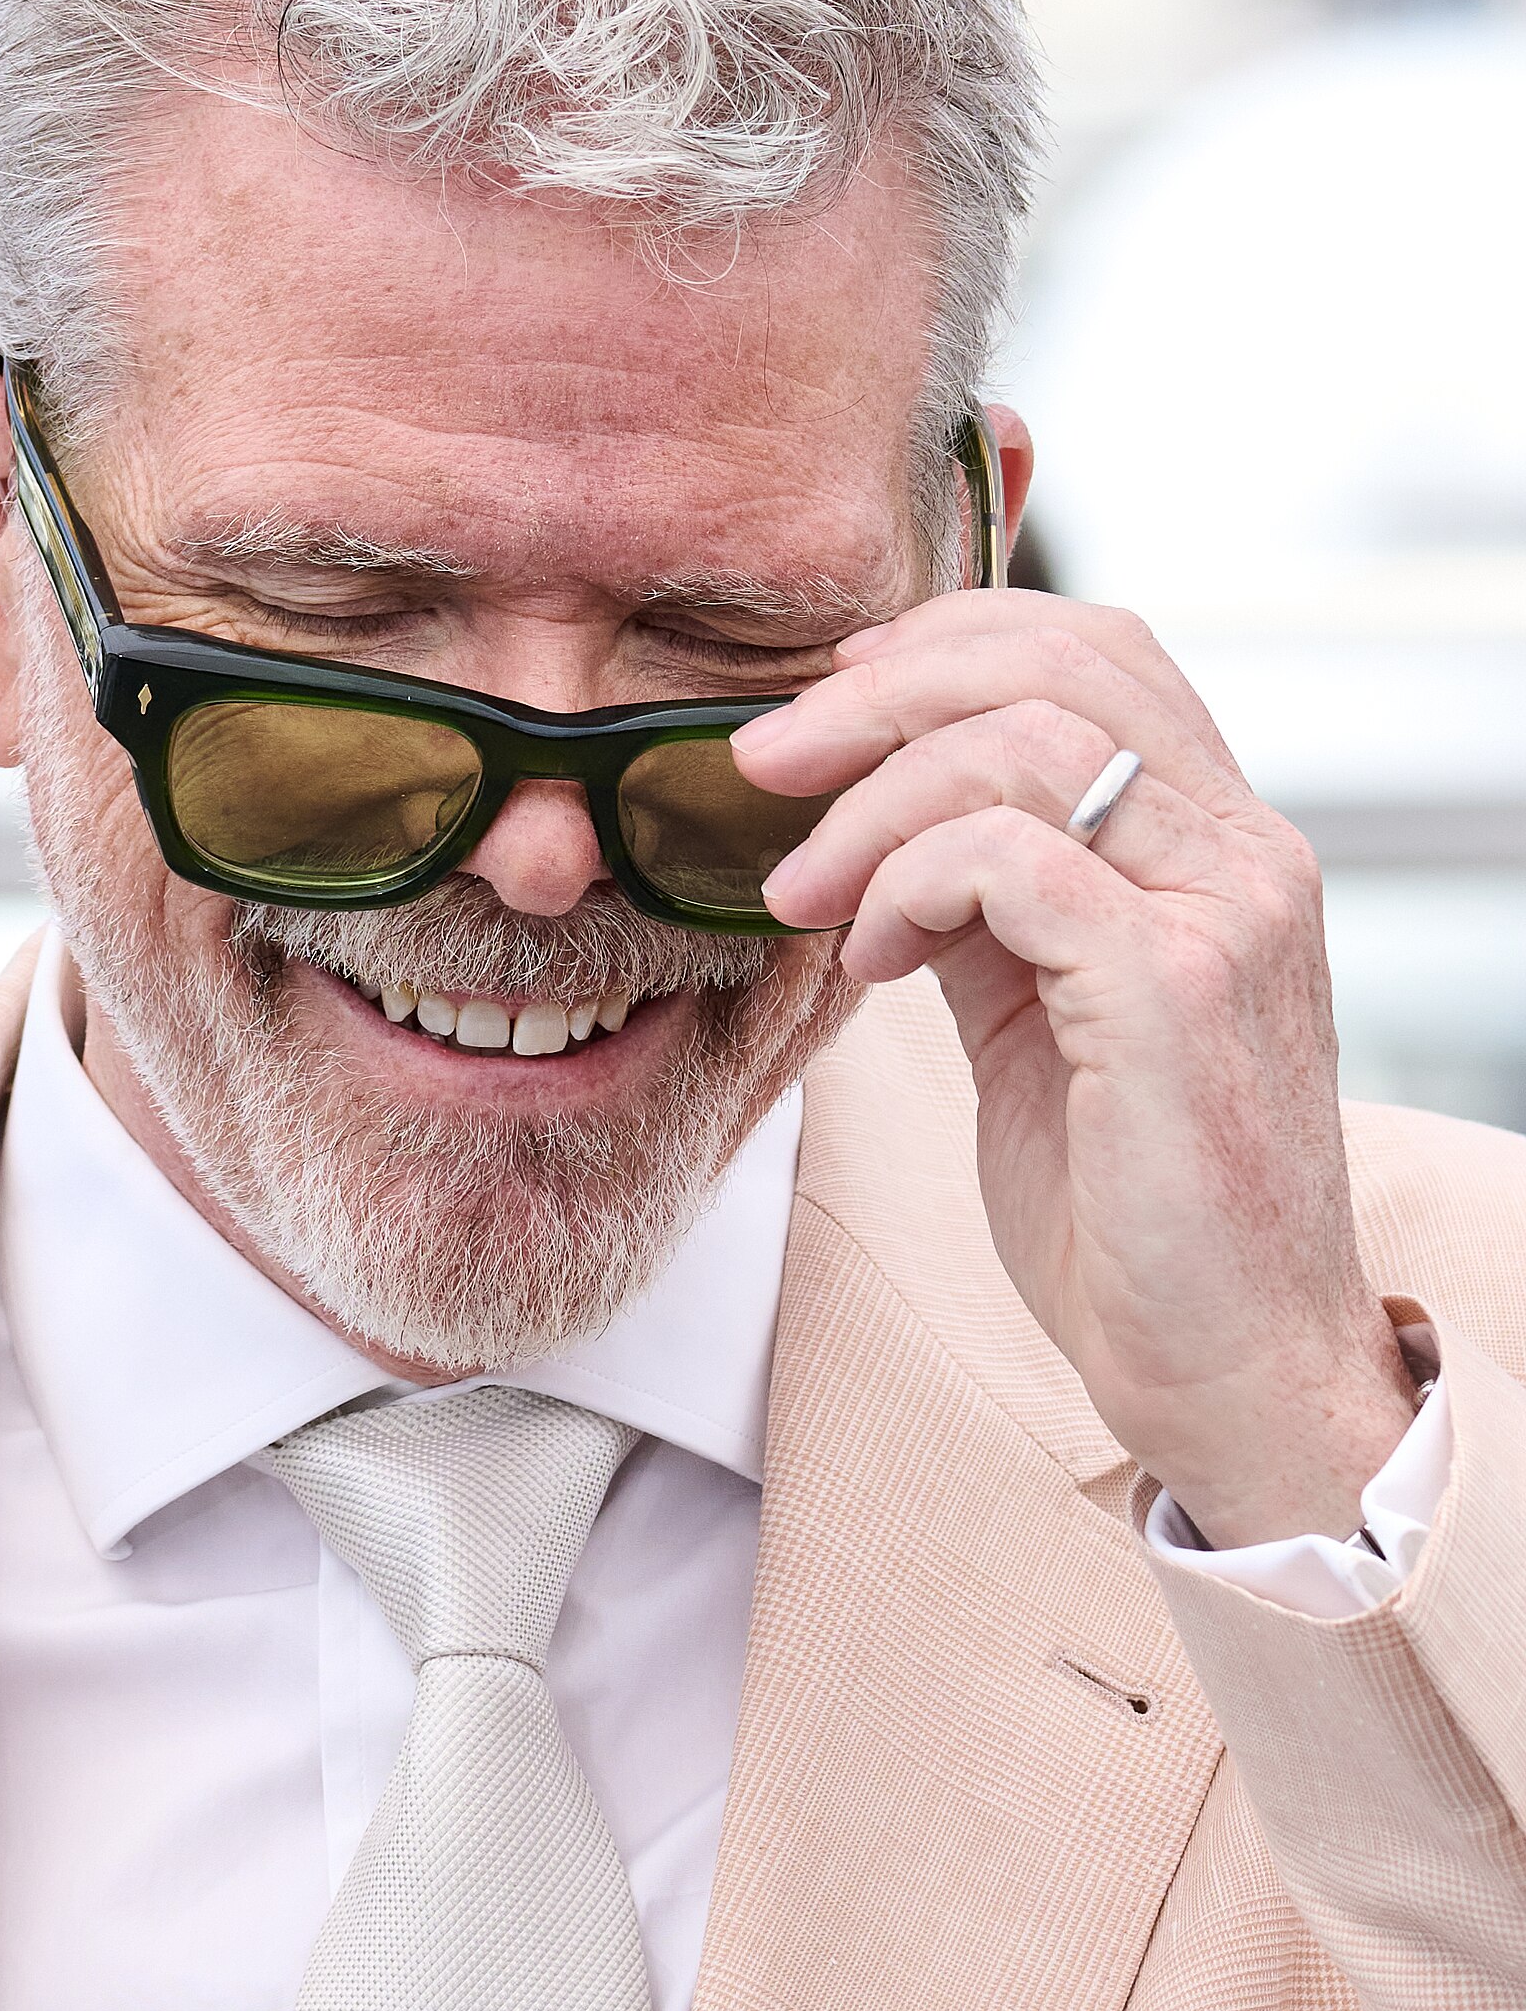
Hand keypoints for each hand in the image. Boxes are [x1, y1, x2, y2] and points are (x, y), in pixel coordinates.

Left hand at [732, 591, 1417, 1548]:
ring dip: (870, 802)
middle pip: (1056, 660)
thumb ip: (987, 900)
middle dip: (879, 692)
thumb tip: (877, 818)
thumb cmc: (1133, 1207)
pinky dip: (904, 886)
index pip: (1099, 646)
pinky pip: (1005, 859)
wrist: (1229, 1372)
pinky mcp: (1174, 988)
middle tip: (764, 759)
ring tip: (799, 891)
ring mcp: (1224, 912)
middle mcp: (1246, 853)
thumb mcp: (1042, 1013)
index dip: (949, 638)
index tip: (833, 696)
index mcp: (1223, 843)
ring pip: (1023, 741)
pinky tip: (872, 961)